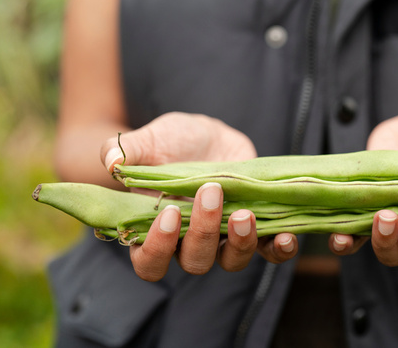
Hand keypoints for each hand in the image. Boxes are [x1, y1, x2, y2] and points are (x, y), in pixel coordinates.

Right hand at [99, 112, 297, 280]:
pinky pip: (269, 251)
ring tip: (243, 213)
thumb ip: (127, 150)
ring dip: (240, 243)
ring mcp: (225, 238)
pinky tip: (286, 236)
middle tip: (210, 194)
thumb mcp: (150, 139)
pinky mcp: (255, 228)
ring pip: (231, 261)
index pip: (148, 262)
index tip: (168, 214)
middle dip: (202, 232)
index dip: (156, 248)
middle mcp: (190, 242)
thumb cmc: (172, 142)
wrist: (209, 135)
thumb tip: (111, 160)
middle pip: (194, 261)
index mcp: (156, 230)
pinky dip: (278, 250)